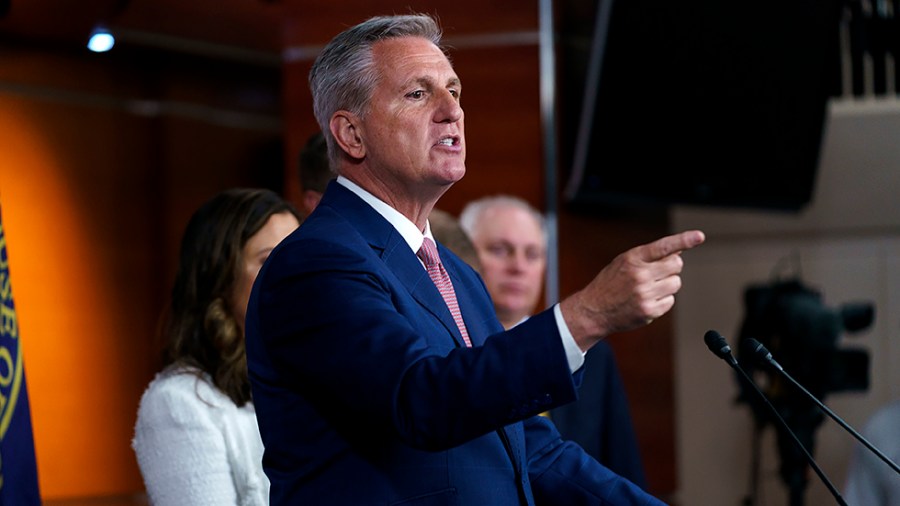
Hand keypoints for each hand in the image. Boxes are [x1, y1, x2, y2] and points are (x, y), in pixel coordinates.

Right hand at [560, 230, 704, 350]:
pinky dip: (662, 300)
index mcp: (633, 258)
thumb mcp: (625, 262)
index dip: (683, 240)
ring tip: (649, 288)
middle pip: (676, 264)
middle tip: (657, 272)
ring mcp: (645, 294)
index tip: (699, 236)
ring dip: (667, 284)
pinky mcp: (650, 311)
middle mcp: (640, 275)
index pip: (663, 246)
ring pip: (676, 283)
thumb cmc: (611, 282)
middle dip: (671, 267)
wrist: (594, 309)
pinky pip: (670, 301)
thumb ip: (651, 255)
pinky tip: (646, 300)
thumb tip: (679, 248)